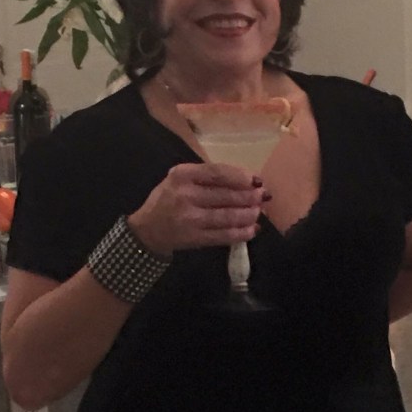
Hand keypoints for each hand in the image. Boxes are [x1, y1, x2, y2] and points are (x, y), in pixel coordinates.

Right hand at [126, 163, 268, 257]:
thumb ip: (208, 176)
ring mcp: (189, 219)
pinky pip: (223, 236)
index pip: (217, 173)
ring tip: (259, 212)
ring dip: (248, 215)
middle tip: (264, 197)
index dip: (240, 176)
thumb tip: (246, 180)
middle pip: (226, 195)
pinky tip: (252, 230)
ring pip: (227, 216)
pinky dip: (241, 233)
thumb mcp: (181, 178)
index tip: (256, 180)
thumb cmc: (168, 199)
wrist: (147, 229)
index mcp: (182, 175)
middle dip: (250, 197)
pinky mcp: (194, 238)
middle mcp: (185, 195)